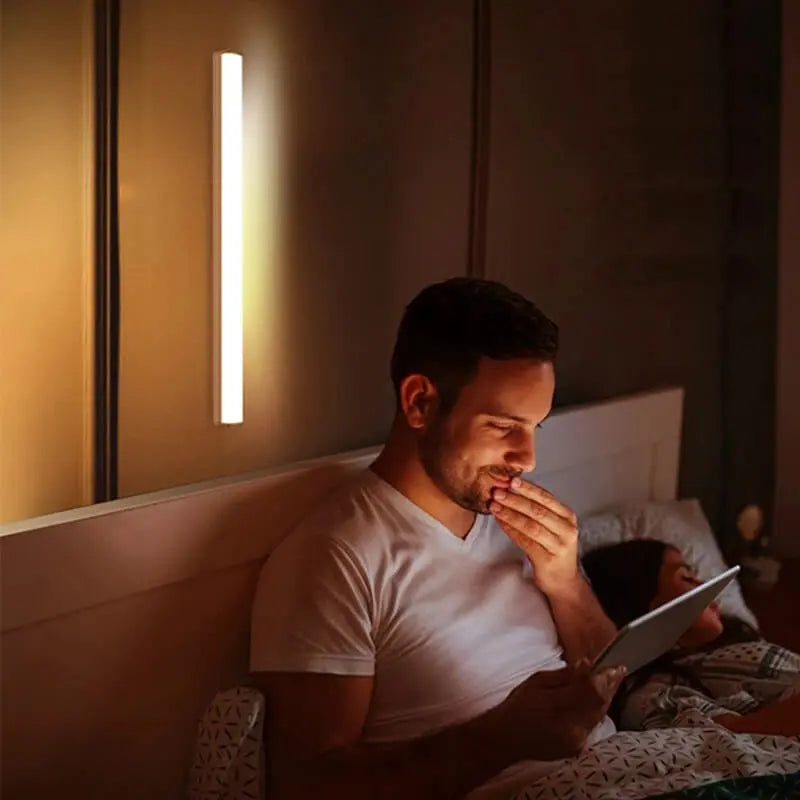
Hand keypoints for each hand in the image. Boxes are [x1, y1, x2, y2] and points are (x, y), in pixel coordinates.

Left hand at [489, 478, 579, 593]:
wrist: (564, 581)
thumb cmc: (554, 549)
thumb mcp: (553, 526)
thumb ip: (539, 509)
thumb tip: (512, 490)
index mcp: (568, 516)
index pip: (546, 497)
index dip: (527, 488)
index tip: (510, 480)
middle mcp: (567, 529)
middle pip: (537, 510)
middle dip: (515, 499)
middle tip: (497, 491)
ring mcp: (559, 545)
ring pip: (530, 525)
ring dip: (510, 514)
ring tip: (494, 505)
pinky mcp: (547, 559)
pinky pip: (525, 541)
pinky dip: (511, 529)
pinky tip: (500, 522)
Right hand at [499, 661, 625, 760]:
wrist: (507, 738)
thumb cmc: (519, 705)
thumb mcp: (537, 681)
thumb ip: (564, 675)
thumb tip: (587, 664)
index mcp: (558, 706)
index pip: (593, 691)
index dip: (607, 678)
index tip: (617, 666)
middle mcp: (571, 727)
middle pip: (601, 704)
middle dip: (611, 686)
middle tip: (618, 672)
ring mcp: (576, 741)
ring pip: (600, 716)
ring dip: (605, 699)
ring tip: (609, 684)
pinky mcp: (577, 749)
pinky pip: (593, 726)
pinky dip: (596, 712)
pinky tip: (594, 702)